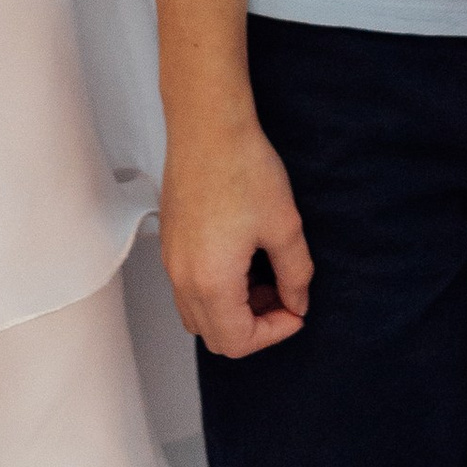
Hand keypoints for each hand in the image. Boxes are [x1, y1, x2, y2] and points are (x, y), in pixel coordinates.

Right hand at [161, 113, 313, 357]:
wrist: (207, 125)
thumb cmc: (244, 169)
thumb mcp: (284, 225)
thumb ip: (295, 274)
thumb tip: (297, 301)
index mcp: (211, 283)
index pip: (237, 341)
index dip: (273, 334)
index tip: (296, 310)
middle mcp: (183, 279)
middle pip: (215, 335)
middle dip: (254, 326)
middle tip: (283, 295)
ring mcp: (171, 261)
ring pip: (198, 313)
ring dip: (233, 310)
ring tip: (264, 276)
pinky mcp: (170, 242)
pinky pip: (189, 288)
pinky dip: (216, 290)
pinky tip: (242, 257)